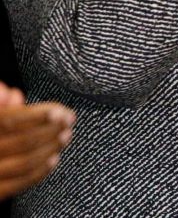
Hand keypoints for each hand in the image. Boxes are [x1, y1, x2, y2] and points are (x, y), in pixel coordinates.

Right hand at [0, 83, 74, 198]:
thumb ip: (0, 102)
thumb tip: (13, 95)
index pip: (9, 120)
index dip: (37, 115)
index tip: (60, 110)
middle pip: (23, 141)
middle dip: (51, 129)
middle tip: (69, 120)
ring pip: (24, 162)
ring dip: (51, 147)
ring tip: (66, 135)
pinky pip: (19, 183)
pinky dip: (40, 171)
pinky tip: (54, 159)